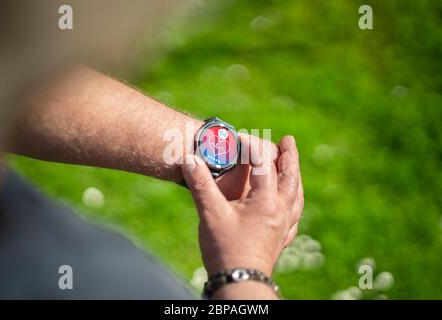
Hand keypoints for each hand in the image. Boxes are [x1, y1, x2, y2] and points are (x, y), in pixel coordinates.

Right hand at [181, 135, 303, 276]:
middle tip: (289, 140)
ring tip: (293, 167)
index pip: (264, 164)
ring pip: (296, 195)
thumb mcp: (210, 213)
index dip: (252, 146)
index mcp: (266, 202)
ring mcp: (284, 226)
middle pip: (291, 177)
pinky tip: (292, 204)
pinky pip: (295, 216)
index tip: (239, 137)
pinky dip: (295, 203)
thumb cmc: (226, 249)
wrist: (239, 283)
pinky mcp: (281, 239)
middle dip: (290, 156)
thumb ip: (201, 184)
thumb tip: (189, 159)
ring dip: (295, 177)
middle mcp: (281, 211)